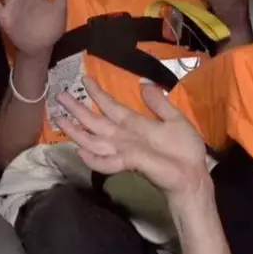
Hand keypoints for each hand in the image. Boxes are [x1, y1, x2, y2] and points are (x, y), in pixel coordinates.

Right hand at [54, 76, 210, 204]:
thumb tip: (144, 85)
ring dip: (76, 130)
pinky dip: (94, 159)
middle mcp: (123, 136)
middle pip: (95, 121)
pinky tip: (80, 151)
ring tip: (59, 119)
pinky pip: (108, 162)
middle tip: (59, 95)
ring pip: (94, 140)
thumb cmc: (184, 151)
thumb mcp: (175, 120)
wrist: (193, 175)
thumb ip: (159, 104)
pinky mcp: (130, 163)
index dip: (98, 93)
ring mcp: (124, 150)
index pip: (111, 106)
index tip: (85, 78)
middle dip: (77, 109)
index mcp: (133, 124)